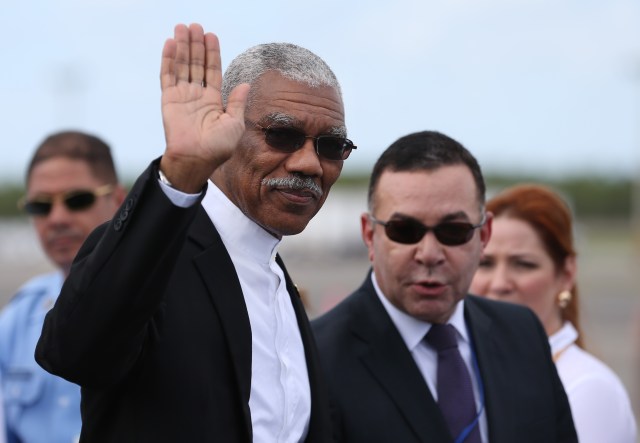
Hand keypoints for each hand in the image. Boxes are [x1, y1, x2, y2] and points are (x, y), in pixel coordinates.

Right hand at [159, 23, 249, 192]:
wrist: (197, 159)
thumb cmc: (218, 148)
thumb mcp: (234, 124)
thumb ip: (237, 103)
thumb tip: (244, 84)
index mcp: (213, 101)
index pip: (212, 71)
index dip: (212, 54)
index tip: (211, 36)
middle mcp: (197, 96)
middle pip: (196, 64)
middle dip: (196, 45)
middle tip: (195, 26)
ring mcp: (182, 96)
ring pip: (182, 66)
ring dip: (183, 47)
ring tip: (183, 28)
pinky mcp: (169, 99)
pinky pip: (168, 76)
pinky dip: (169, 60)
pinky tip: (171, 44)